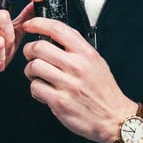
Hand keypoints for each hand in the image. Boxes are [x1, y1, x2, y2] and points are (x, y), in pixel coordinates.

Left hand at [21, 16, 136, 142]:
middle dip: (29, 51)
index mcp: (86, 54)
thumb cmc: (104, 91)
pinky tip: (45, 91)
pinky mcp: (59, 101)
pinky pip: (35, 87)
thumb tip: (54, 34)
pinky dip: (36, 89)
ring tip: (39, 76)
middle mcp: (77, 67)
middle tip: (31, 56)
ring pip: (33, 67)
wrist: (114, 118)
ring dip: (30, 71)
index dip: (37, 24)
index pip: (57, 29)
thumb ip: (77, 47)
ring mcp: (67, 84)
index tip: (29, 25)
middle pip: (38, 47)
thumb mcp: (96, 62)